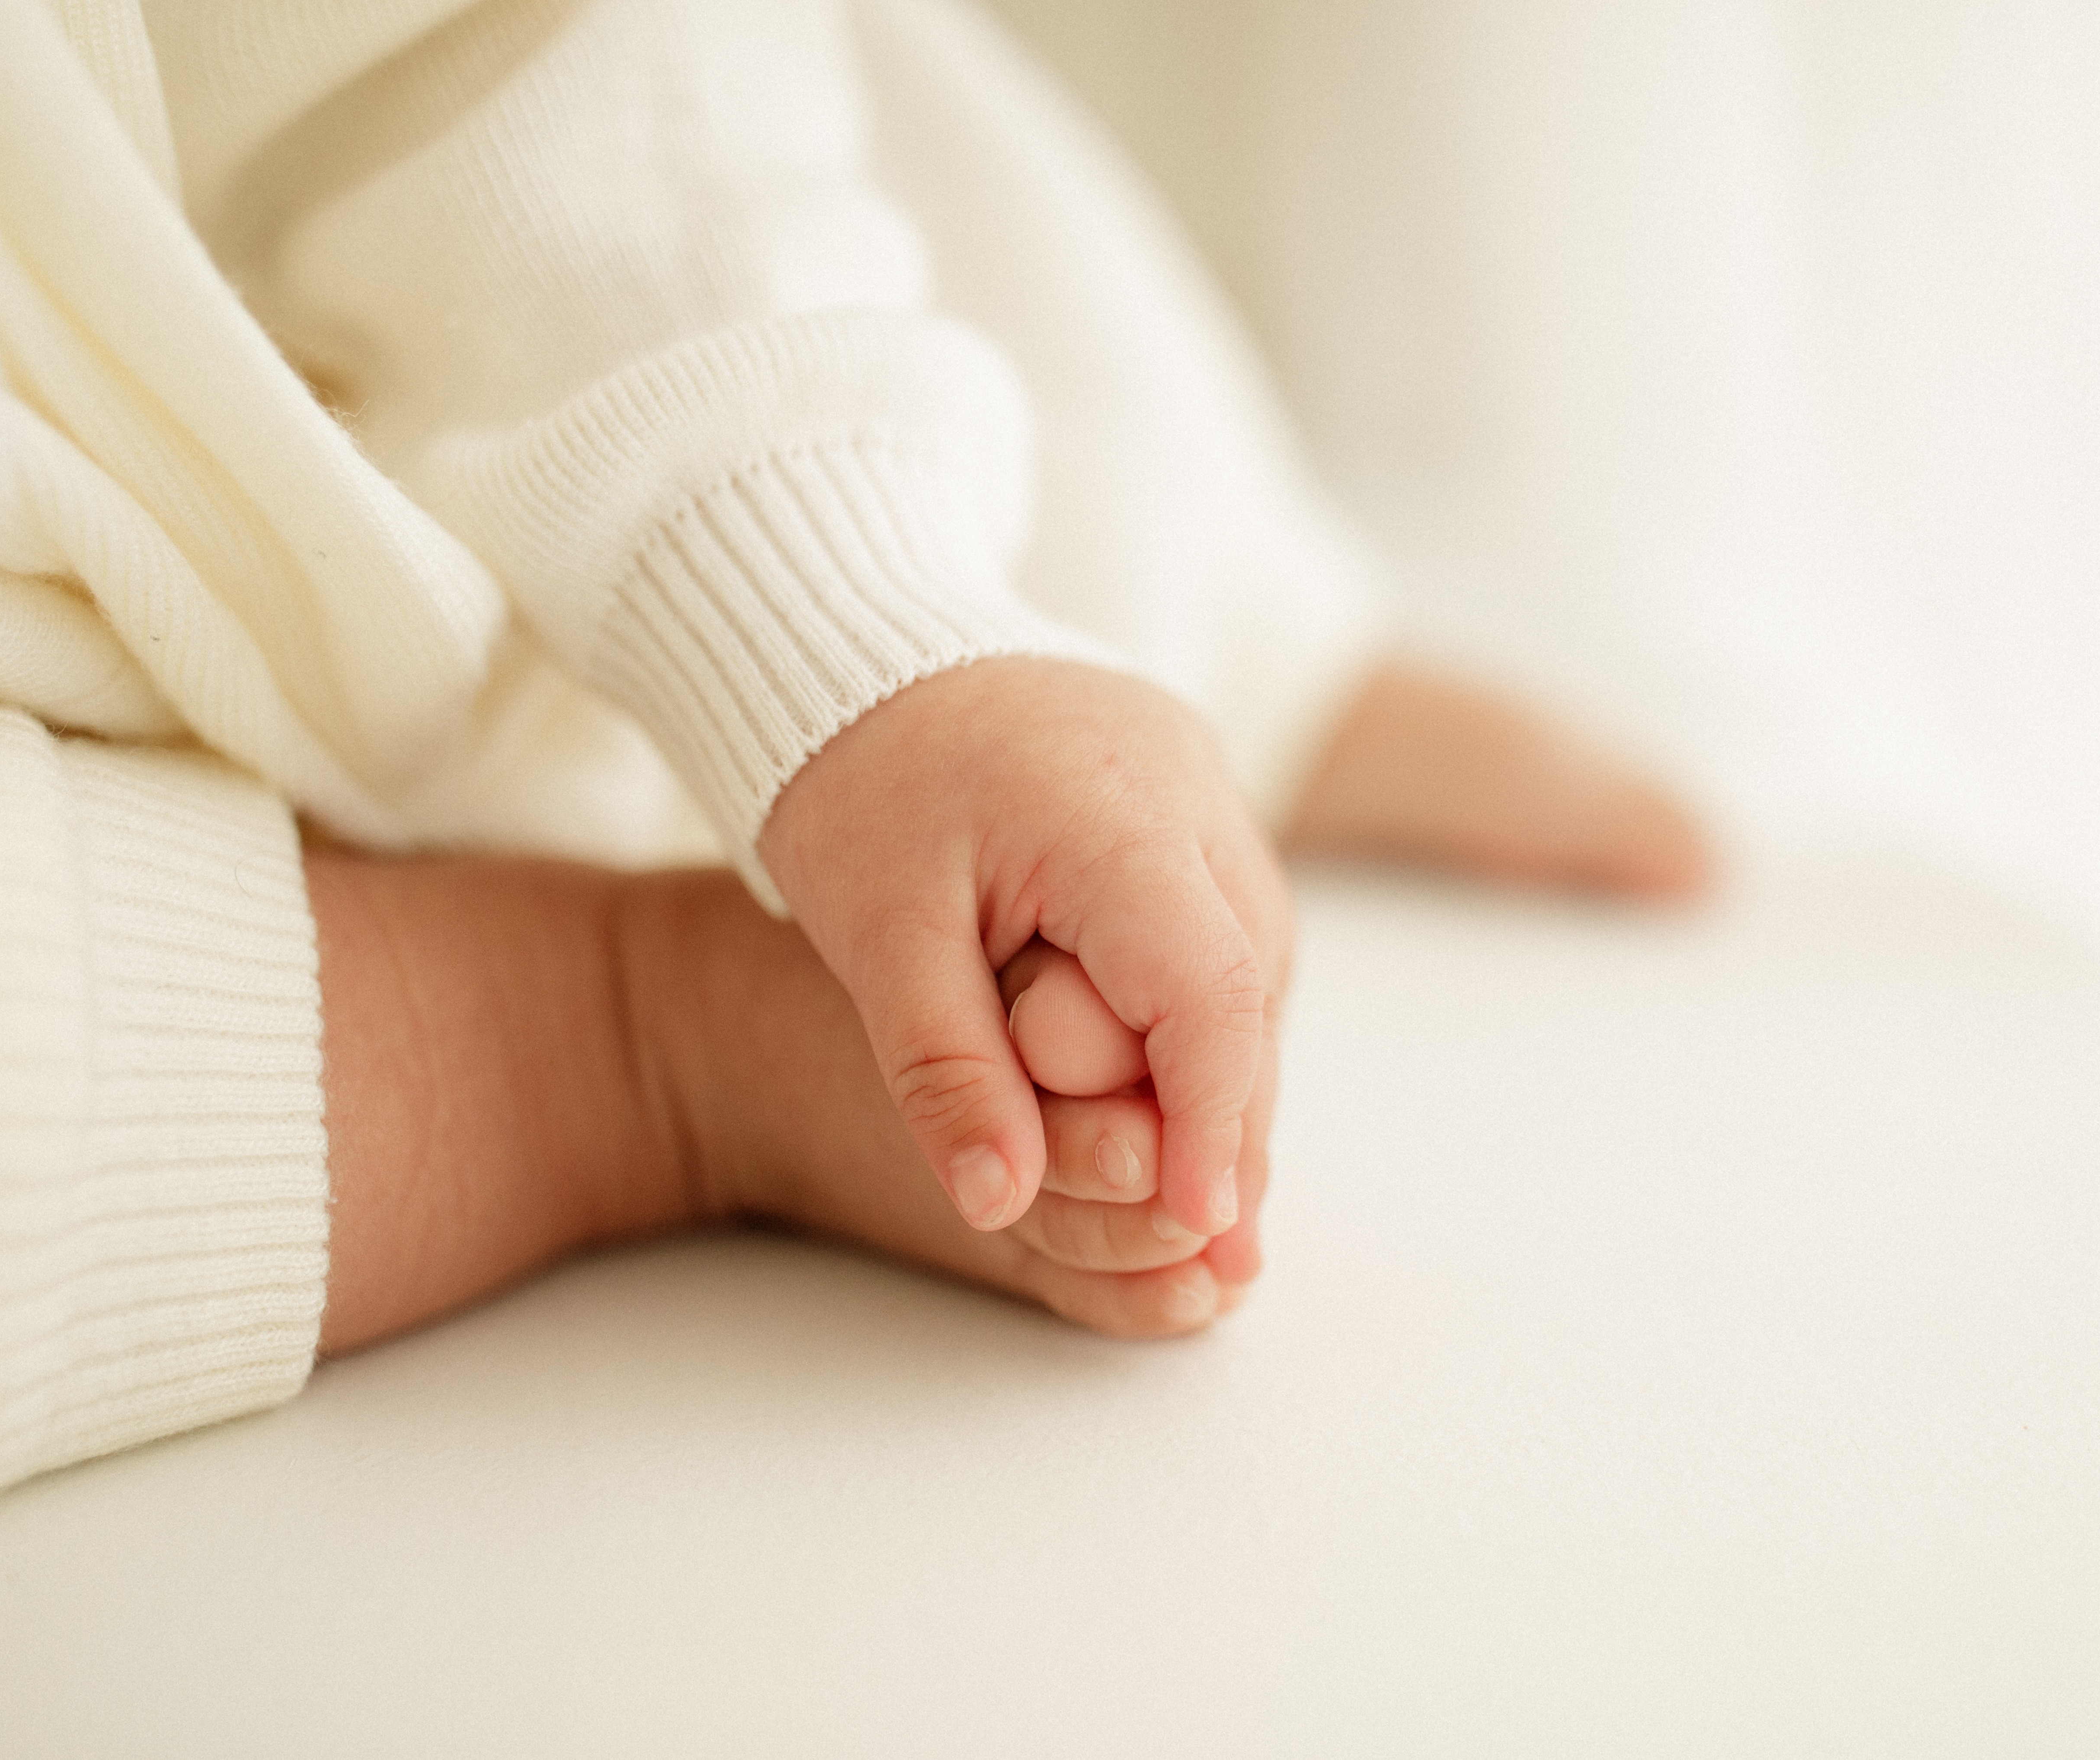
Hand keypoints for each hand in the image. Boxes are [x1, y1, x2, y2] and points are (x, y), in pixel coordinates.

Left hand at [757, 658, 1289, 1280]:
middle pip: (1247, 990)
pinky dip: (1199, 1009)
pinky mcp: (1184, 794)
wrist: (851, 634)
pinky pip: (1220, 921)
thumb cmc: (852, 776)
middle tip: (1218, 1250)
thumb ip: (943, 1069)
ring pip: (1247, 962)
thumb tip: (1000, 1204)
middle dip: (1232, 1121)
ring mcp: (1200, 786)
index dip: (1215, 1125)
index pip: (1208, 997)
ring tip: (1196, 1192)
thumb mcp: (873, 932)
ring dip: (1221, 1069)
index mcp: (1120, 819)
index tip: (1206, 1229)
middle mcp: (1192, 794)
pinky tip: (1167, 1084)